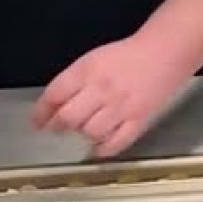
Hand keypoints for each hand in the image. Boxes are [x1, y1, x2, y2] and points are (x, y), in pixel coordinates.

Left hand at [34, 32, 192, 158]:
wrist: (165, 52)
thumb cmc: (127, 55)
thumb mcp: (93, 60)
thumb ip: (74, 82)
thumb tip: (55, 106)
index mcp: (87, 71)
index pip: (54, 95)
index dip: (41, 113)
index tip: (37, 122)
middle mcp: (101, 90)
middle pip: (69, 118)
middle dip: (58, 127)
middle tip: (58, 129)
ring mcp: (121, 107)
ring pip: (91, 132)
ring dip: (83, 134)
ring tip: (85, 130)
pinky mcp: (139, 119)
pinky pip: (117, 142)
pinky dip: (104, 149)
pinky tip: (100, 147)